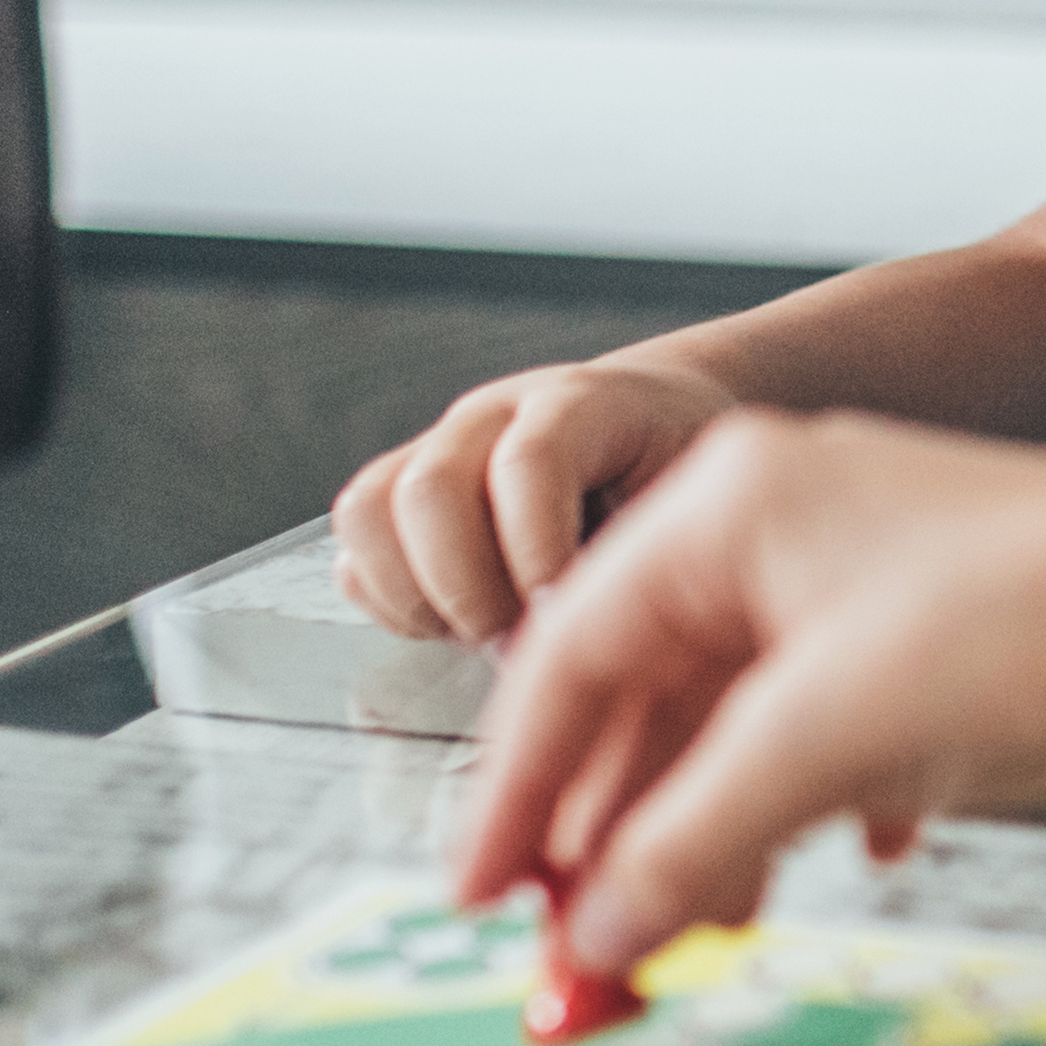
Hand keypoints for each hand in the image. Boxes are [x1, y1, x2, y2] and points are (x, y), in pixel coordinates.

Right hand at [331, 353, 734, 643]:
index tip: (560, 617)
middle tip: (514, 641)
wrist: (661, 420)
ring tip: (476, 633)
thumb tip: (576, 634)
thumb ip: (641, 549)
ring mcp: (437, 448)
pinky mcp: (401, 494)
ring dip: (413, 595)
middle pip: (428, 489)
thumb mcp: (693, 500)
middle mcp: (493, 415)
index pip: (530, 462)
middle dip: (466, 588)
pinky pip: (352, 548)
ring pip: (368, 508)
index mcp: (580, 404)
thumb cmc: (678, 472)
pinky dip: (388, 600)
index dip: (537, 550)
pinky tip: (451, 623)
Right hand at [452, 413, 1045, 979]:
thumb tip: (595, 932)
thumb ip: (689, 840)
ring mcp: (875, 588)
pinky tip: (811, 876)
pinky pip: (831, 742)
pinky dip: (804, 814)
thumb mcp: (825, 738)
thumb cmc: (1044, 619)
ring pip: (742, 730)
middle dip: (610, 835)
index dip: (519, 787)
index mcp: (731, 500)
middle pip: (651, 697)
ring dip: (703, 842)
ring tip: (668, 954)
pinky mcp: (952, 652)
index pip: (569, 653)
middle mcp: (792, 527)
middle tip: (576, 960)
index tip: (481, 895)